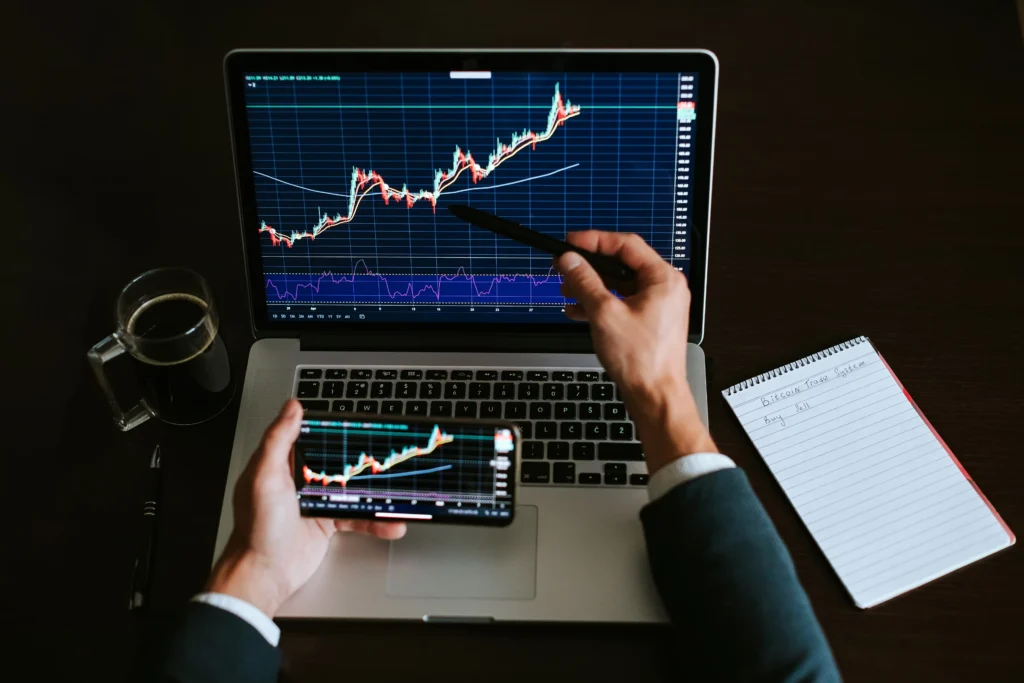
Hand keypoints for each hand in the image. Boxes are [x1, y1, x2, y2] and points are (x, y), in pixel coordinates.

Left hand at [207, 400, 406, 616]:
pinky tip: (390, 524)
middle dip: (361, 459)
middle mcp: (298, 481)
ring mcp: (315, 502)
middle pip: (336, 461)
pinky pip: (357, 517)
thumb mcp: (265, 478)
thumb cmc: (258, 529)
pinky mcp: (327, 524)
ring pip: (351, 489)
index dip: (332, 428)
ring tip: (396, 491)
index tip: (357, 422)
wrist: (264, 576)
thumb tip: (292, 408)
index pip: (309, 436)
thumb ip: (278, 440)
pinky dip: (375, 522)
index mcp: (281, 464)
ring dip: (375, 492)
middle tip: (387, 453)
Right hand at [555, 232, 715, 471]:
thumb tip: (570, 261)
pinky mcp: (649, 321)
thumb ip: (585, 282)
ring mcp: (658, 306)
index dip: (595, 241)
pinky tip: (578, 311)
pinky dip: (600, 303)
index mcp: (663, 279)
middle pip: (621, 265)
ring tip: (567, 290)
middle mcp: (665, 289)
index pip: (626, 245)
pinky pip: (622, 302)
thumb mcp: (604, 314)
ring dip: (591, 287)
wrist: (655, 396)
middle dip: (589, 267)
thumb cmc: (643, 361)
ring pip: (619, 285)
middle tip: (565, 266)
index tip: (571, 242)